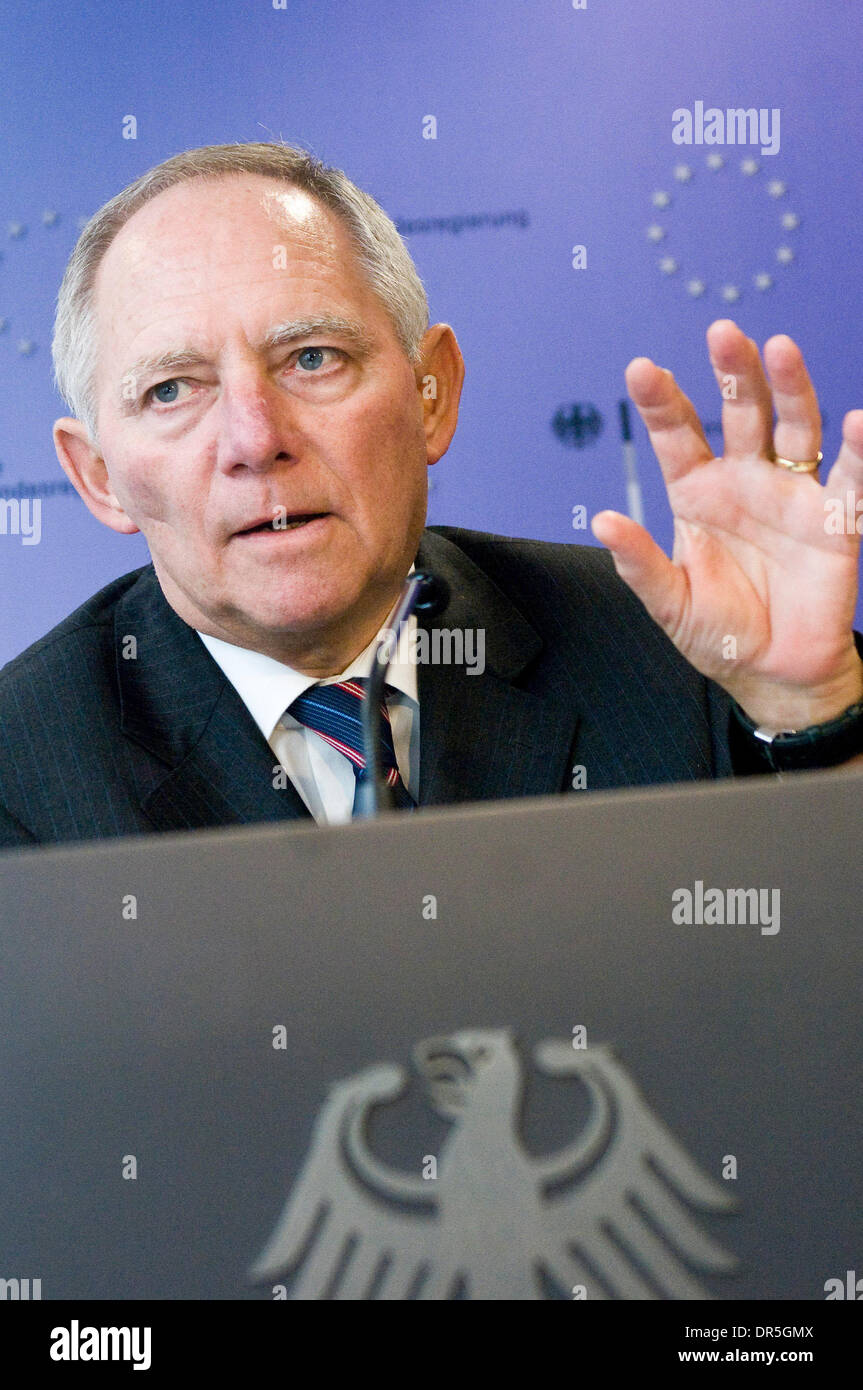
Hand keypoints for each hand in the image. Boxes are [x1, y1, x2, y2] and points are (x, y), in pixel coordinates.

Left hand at [591, 319, 862, 729]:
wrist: (775, 673)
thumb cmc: (721, 634)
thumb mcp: (671, 604)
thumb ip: (639, 565)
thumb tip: (603, 521)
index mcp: (697, 494)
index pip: (677, 436)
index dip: (661, 401)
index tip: (641, 369)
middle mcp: (745, 482)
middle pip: (740, 413)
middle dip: (732, 373)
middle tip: (723, 333)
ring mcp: (791, 495)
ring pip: (793, 427)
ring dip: (789, 388)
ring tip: (779, 348)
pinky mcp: (835, 520)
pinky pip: (850, 479)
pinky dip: (858, 451)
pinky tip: (856, 423)